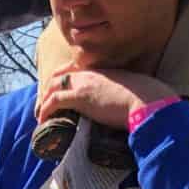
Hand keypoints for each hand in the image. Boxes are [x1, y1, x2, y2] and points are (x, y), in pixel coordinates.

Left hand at [37, 64, 176, 130]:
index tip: (58, 89)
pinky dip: (46, 110)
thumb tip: (123, 106)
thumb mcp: (131, 92)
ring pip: (53, 87)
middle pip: (59, 75)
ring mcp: (84, 83)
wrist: (148, 102)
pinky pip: (55, 101)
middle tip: (44, 104)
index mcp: (102, 70)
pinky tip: (42, 120)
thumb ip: (121, 94)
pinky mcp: (80, 97)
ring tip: (41, 115)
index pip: (75, 68)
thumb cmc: (146, 100)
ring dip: (44, 100)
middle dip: (48, 88)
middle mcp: (90, 72)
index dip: (63, 77)